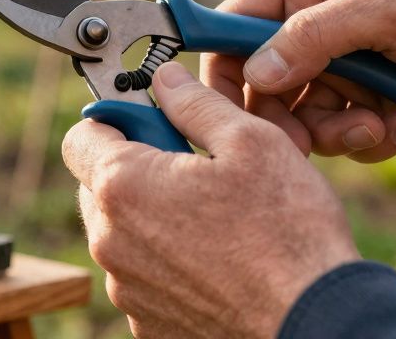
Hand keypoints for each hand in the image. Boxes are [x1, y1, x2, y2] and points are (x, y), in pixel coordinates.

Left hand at [63, 62, 357, 337]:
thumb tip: (167, 81)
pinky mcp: (147, 323)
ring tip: (213, 218)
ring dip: (153, 218)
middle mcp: (110, 242)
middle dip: (136, 170)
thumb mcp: (250, 142)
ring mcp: (126, 288)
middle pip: (99, 187)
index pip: (81, 136)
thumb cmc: (288, 231)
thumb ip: (196, 104)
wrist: (315, 320)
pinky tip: (216, 260)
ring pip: (122, 235)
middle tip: (193, 168)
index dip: (115, 120)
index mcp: (124, 186)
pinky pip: (143, 277)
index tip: (151, 121)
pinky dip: (167, 263)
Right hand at [202, 0, 395, 161]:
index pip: (235, 25)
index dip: (223, 67)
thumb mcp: (385, 11)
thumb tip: (256, 74)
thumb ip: (313, 38)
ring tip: (378, 126)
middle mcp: (314, 25)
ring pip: (304, 118)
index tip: (224, 109)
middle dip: (288, 118)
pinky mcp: (369, 100)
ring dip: (338, 133)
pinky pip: (345, 134)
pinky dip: (372, 140)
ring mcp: (341, 65)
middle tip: (309, 142)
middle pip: (264, 85)